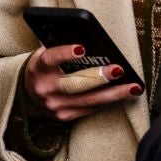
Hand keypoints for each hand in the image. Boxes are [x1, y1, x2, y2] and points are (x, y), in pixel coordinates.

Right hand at [21, 43, 141, 123]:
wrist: (28, 94)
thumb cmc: (44, 68)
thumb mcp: (45, 56)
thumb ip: (61, 49)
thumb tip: (93, 44)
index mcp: (38, 68)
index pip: (50, 59)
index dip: (65, 53)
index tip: (82, 48)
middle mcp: (45, 89)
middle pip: (74, 84)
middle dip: (99, 77)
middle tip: (119, 69)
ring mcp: (55, 106)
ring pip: (88, 100)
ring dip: (114, 93)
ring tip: (133, 86)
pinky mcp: (64, 116)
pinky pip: (90, 108)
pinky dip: (108, 100)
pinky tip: (123, 94)